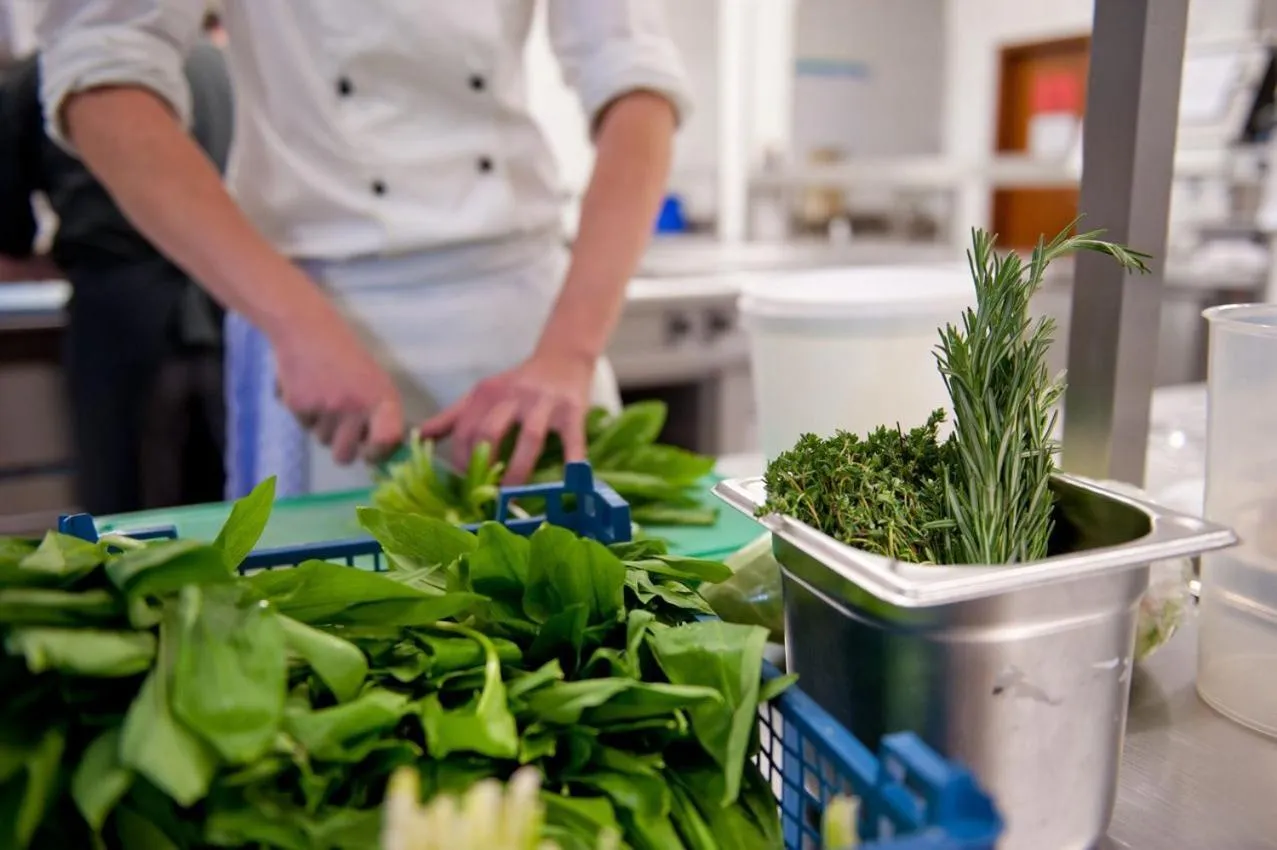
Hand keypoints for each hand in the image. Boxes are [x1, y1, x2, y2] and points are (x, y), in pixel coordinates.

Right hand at [271, 300, 403, 465]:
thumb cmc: (347, 356)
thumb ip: (380, 414)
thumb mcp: (375, 381)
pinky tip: (309, 390)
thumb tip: (383, 449)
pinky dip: (305, 414)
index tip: (371, 452)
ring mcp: (326, 408)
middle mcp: (355, 407)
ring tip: (325, 397)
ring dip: (323, 428)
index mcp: (382, 399)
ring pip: (322, 441)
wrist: (307, 328)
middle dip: (342, 447)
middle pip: (345, 456)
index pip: (386, 441)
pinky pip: (303, 426)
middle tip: (342, 427)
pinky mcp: (299, 405)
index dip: (378, 454)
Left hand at [419, 349, 594, 484]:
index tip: (463, 485)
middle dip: (484, 466)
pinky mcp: (572, 410)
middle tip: (484, 495)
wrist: (563, 358)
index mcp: (486, 394)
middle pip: (490, 431)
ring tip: (512, 498)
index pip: (464, 430)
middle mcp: (513, 395)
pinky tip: (569, 483)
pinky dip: (572, 460)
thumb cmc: (519, 383)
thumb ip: (453, 416)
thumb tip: (420, 436)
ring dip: (519, 470)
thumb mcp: (484, 394)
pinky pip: (572, 439)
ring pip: (529, 438)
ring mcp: (544, 403)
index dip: (460, 460)